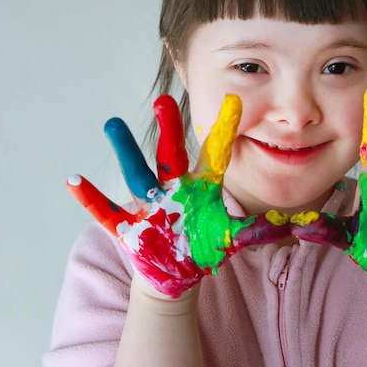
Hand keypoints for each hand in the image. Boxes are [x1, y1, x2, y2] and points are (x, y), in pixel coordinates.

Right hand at [68, 94, 289, 297]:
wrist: (175, 267)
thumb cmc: (202, 243)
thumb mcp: (231, 236)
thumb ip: (257, 229)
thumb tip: (293, 225)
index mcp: (201, 187)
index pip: (216, 154)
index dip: (224, 130)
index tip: (234, 101)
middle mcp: (174, 188)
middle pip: (171, 154)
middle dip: (168, 129)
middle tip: (164, 99)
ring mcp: (150, 204)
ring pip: (137, 173)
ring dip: (124, 150)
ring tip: (112, 123)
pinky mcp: (129, 226)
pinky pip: (107, 212)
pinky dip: (91, 200)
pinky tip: (74, 181)